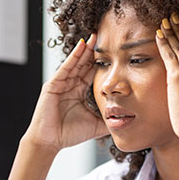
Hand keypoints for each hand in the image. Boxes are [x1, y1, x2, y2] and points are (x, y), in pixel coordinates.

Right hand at [25, 33, 107, 152]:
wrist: (50, 142)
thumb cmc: (69, 134)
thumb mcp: (96, 125)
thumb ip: (110, 121)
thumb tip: (128, 121)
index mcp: (79, 92)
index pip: (93, 73)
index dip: (103, 63)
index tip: (115, 53)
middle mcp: (70, 85)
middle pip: (85, 64)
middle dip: (95, 51)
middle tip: (107, 38)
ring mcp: (61, 83)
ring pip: (76, 62)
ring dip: (86, 50)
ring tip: (96, 36)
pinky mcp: (53, 84)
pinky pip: (66, 67)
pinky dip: (74, 56)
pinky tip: (82, 45)